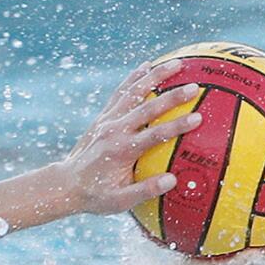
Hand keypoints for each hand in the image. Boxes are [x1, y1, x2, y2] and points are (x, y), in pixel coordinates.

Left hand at [60, 59, 203, 214]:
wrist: (66, 183)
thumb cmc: (96, 195)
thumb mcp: (119, 201)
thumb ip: (145, 190)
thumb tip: (172, 180)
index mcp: (122, 151)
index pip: (154, 135)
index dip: (176, 126)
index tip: (198, 118)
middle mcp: (114, 131)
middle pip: (147, 108)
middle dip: (172, 97)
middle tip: (195, 86)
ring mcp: (107, 121)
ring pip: (133, 93)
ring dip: (154, 77)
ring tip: (177, 63)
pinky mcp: (103, 116)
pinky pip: (120, 93)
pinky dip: (133, 78)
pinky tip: (147, 65)